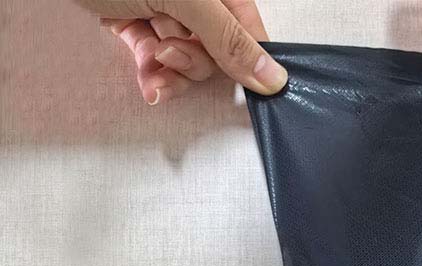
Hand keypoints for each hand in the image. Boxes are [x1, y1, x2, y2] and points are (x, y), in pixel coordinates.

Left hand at [76, 0, 286, 103]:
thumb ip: (228, 39)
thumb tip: (271, 75)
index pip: (249, 36)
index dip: (245, 65)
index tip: (242, 88)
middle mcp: (197, 1)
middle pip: (217, 55)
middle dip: (193, 63)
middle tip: (170, 50)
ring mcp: (167, 12)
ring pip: (187, 63)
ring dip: (170, 73)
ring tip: (152, 58)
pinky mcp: (138, 24)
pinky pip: (157, 61)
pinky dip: (152, 74)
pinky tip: (146, 79)